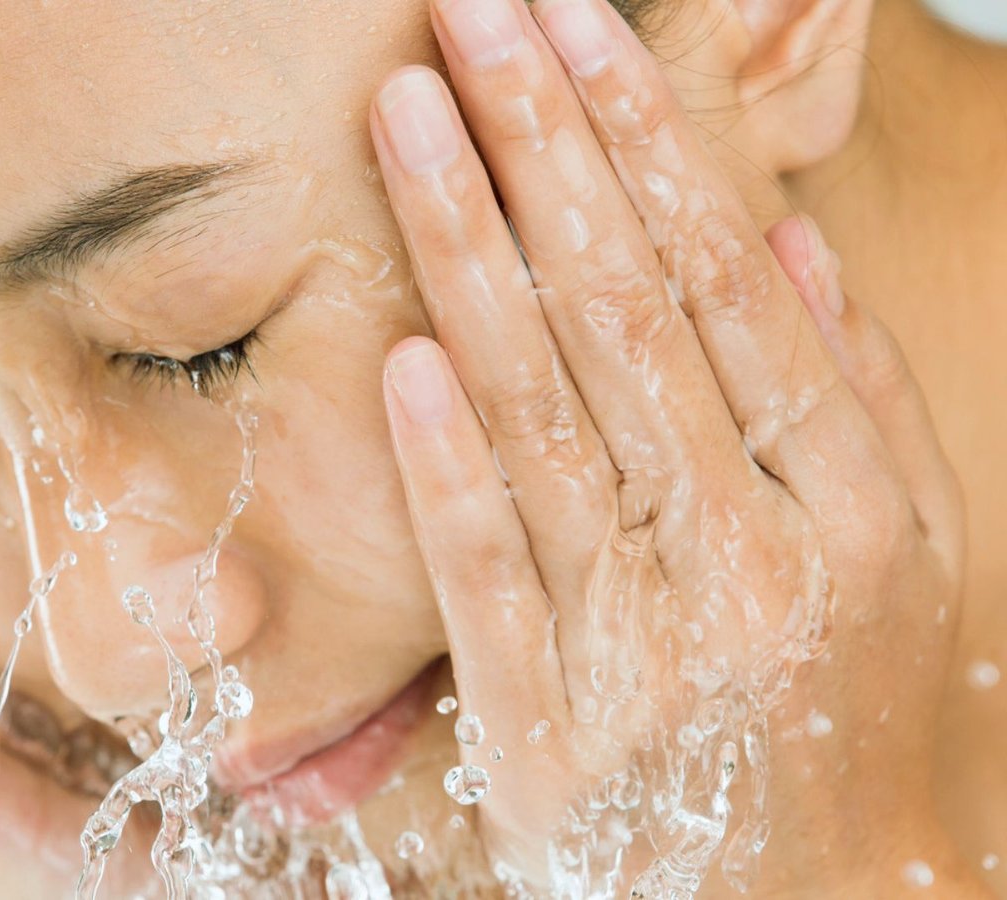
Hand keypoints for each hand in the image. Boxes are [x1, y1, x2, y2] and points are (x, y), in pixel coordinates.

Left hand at [369, 0, 981, 894]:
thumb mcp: (903, 562)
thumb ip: (849, 400)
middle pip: (624, 314)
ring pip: (545, 413)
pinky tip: (404, 352)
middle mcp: (752, 557)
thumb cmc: (846, 721)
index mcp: (851, 504)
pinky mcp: (551, 723)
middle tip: (473, 13)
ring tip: (411, 113)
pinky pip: (493, 574)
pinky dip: (448, 463)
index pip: (724, 286)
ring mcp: (646, 641)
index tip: (581, 30)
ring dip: (470, 250)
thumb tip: (776, 239)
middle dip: (543, 145)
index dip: (647, 146)